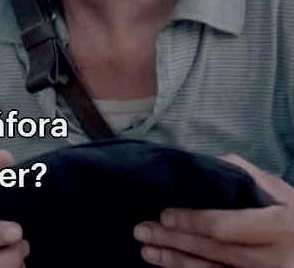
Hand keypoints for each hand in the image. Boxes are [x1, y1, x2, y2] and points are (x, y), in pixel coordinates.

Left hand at [133, 154, 293, 267]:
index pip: (225, 227)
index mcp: (278, 227)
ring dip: (175, 261)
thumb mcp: (280, 192)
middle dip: (174, 241)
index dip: (192, 222)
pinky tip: (169, 265)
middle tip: (142, 230)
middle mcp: (273, 258)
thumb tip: (204, 164)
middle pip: (213, 251)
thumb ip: (245, 175)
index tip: (165, 215)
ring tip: (146, 251)